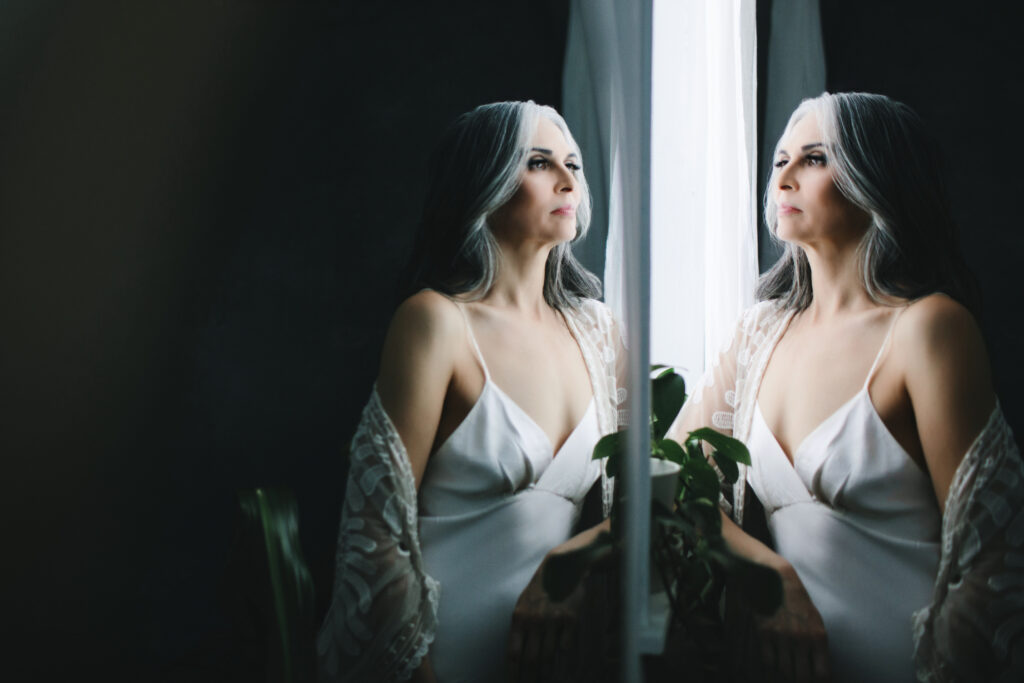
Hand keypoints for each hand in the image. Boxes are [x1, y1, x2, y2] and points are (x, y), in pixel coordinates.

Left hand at [506, 556, 583, 682]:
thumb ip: (520, 627)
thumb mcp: (523, 604)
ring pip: (548, 656)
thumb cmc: (541, 589)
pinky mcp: (570, 619)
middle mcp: (534, 620)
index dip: (512, 673)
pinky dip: (563, 656)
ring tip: (545, 681)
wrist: (563, 567)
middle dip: (529, 679)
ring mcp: (553, 620)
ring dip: (546, 673)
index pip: (513, 653)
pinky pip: (566, 646)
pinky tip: (563, 666)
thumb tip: (515, 654)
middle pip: (530, 659)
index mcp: (519, 617)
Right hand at [755, 563, 830, 682]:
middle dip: (799, 681)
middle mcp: (802, 638)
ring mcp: (782, 636)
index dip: (816, 682)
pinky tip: (772, 666)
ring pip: (784, 673)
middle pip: (802, 677)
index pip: (821, 675)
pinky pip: (767, 662)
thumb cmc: (796, 601)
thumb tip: (818, 673)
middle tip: (796, 678)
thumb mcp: (814, 621)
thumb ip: (817, 646)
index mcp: (818, 636)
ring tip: (785, 674)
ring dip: (784, 677)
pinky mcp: (764, 633)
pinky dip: (770, 668)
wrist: (773, 577)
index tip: (811, 680)